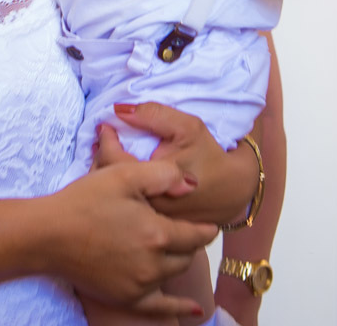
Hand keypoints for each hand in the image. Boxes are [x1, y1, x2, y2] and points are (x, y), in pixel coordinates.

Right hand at [49, 159, 216, 317]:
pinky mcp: (125, 297)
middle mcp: (153, 264)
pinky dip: (179, 309)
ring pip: (173, 274)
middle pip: (187, 255)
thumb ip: (163, 176)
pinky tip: (196, 311)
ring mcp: (139, 284)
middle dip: (188, 243)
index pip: (195, 234)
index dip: (205, 228)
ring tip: (174, 250)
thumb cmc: (84, 200)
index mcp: (157, 233)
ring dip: (176, 261)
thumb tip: (193, 185)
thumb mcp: (124, 176)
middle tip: (183, 230)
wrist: (47, 235)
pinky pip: (161, 308)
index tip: (210, 223)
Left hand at [96, 102, 258, 223]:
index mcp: (152, 184)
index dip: (105, 141)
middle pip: (106, 183)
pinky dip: (119, 189)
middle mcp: (146, 207)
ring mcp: (147, 220)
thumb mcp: (188, 127)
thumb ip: (154, 115)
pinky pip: (124, 207)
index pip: (112, 161)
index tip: (105, 127)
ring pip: (113, 197)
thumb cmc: (210, 155)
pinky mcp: (151, 227)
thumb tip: (119, 110)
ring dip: (106, 173)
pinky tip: (119, 176)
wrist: (235, 190)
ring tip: (107, 155)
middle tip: (101, 141)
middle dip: (100, 157)